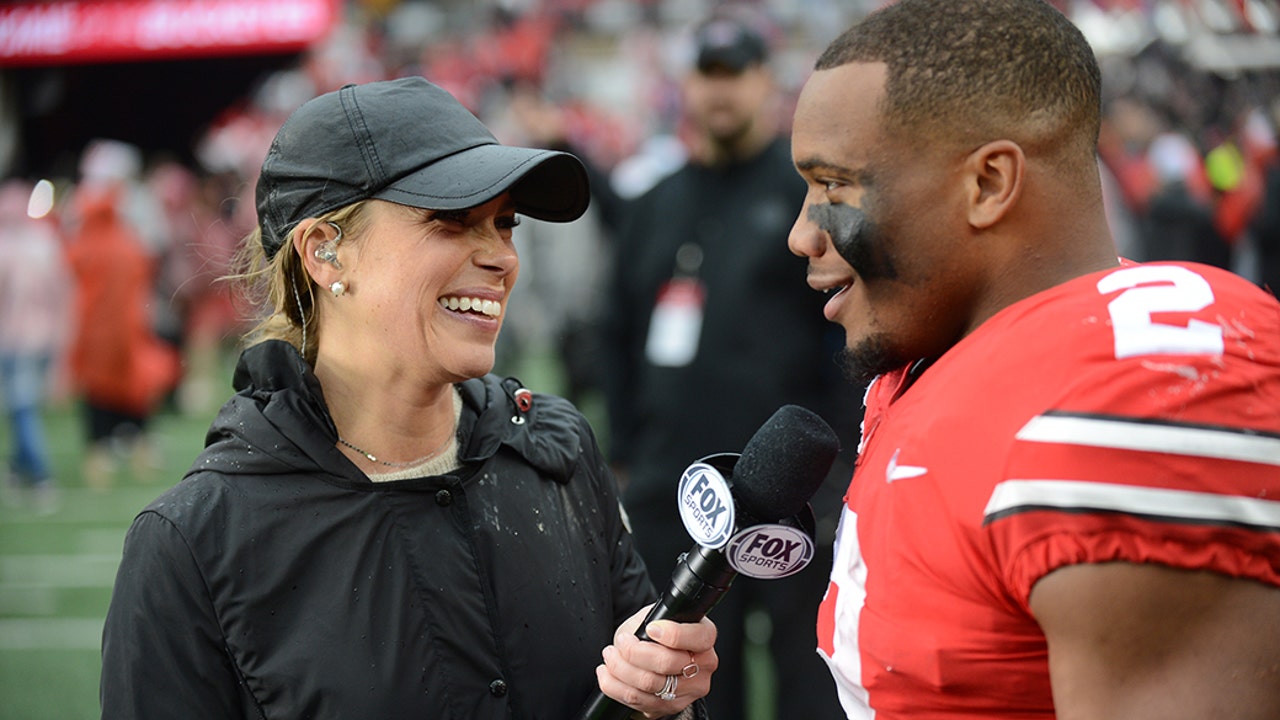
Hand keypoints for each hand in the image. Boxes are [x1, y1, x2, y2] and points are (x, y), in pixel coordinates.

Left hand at [594, 604, 717, 718]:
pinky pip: (637, 700)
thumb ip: (655, 619)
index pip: (697, 638)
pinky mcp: (670, 706)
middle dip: (634, 651)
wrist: (653, 651)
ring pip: (648, 684)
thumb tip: (645, 631)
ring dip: (620, 668)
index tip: (650, 628)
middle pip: (666, 663)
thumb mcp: (656, 614)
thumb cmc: (655, 630)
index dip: (672, 634)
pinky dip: (614, 685)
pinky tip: (607, 673)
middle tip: (621, 641)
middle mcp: (703, 666)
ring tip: (610, 655)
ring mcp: (688, 690)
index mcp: (705, 637)